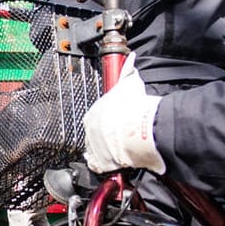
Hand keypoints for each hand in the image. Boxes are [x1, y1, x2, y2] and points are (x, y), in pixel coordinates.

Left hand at [82, 58, 164, 173]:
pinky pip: (99, 166)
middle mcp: (89, 131)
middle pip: (96, 137)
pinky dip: (106, 166)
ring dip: (107, 153)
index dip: (108, 123)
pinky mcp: (100, 163)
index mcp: (92, 114)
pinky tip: (116, 163)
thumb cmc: (132, 106)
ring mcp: (93, 148)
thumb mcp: (129, 83)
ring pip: (97, 152)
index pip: (96, 120)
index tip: (118, 125)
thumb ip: (128, 71)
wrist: (135, 127)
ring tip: (121, 151)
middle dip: (107, 138)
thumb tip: (132, 59)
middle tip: (121, 139)